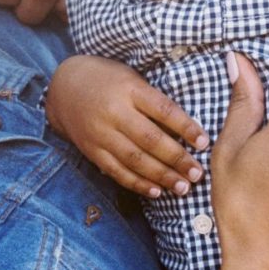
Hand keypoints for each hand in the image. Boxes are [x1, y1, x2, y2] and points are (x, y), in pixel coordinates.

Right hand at [45, 55, 207, 198]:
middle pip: (151, 139)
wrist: (64, 87)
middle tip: (198, 173)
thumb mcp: (131, 78)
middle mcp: (114, 112)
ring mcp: (101, 133)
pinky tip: (156, 191)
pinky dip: (138, 183)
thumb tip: (187, 128)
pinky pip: (117, 171)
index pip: (163, 110)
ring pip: (135, 159)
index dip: (186, 127)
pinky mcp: (92, 150)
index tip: (204, 142)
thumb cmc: (107, 79)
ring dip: (162, 176)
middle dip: (178, 159)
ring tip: (183, 187)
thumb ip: (154, 100)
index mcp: (129, 89)